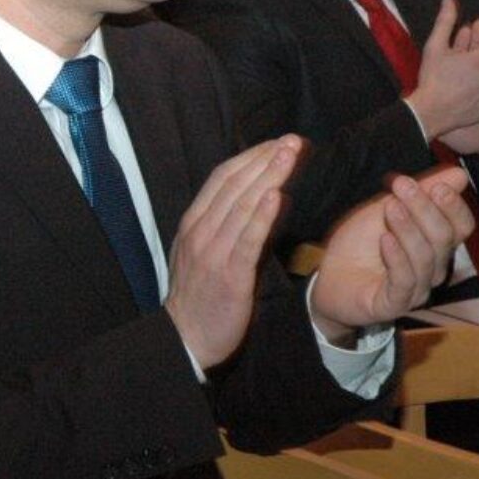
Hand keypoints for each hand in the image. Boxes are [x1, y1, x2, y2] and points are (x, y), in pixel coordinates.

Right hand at [165, 135, 301, 368]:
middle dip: (265, 159)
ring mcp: (213, 251)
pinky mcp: (229, 274)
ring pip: (242, 205)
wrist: (185, 337)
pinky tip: (276, 196)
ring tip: (290, 155)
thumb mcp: (204, 252)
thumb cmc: (200, 296)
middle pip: (234, 185)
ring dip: (268, 177)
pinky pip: (247, 240)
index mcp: (194, 223)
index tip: (277, 144)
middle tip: (292, 140)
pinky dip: (261, 216)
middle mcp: (200, 231)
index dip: (251, 158)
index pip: (222, 179)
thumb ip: (225, 226)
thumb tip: (257, 198)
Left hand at [310, 166, 474, 341]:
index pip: (461, 226)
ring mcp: (415, 289)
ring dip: (408, 229)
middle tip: (402, 186)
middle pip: (444, 239)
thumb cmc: (359, 244)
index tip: (433, 183)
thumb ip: (420, 194)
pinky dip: (397, 258)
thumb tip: (458, 175)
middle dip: (425, 209)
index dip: (452, 205)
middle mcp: (433, 269)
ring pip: (425, 258)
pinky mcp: (393, 305)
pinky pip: (404, 282)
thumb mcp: (385, 210)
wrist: (327, 278)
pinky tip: (385, 240)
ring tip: (390, 207)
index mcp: (436, 246)